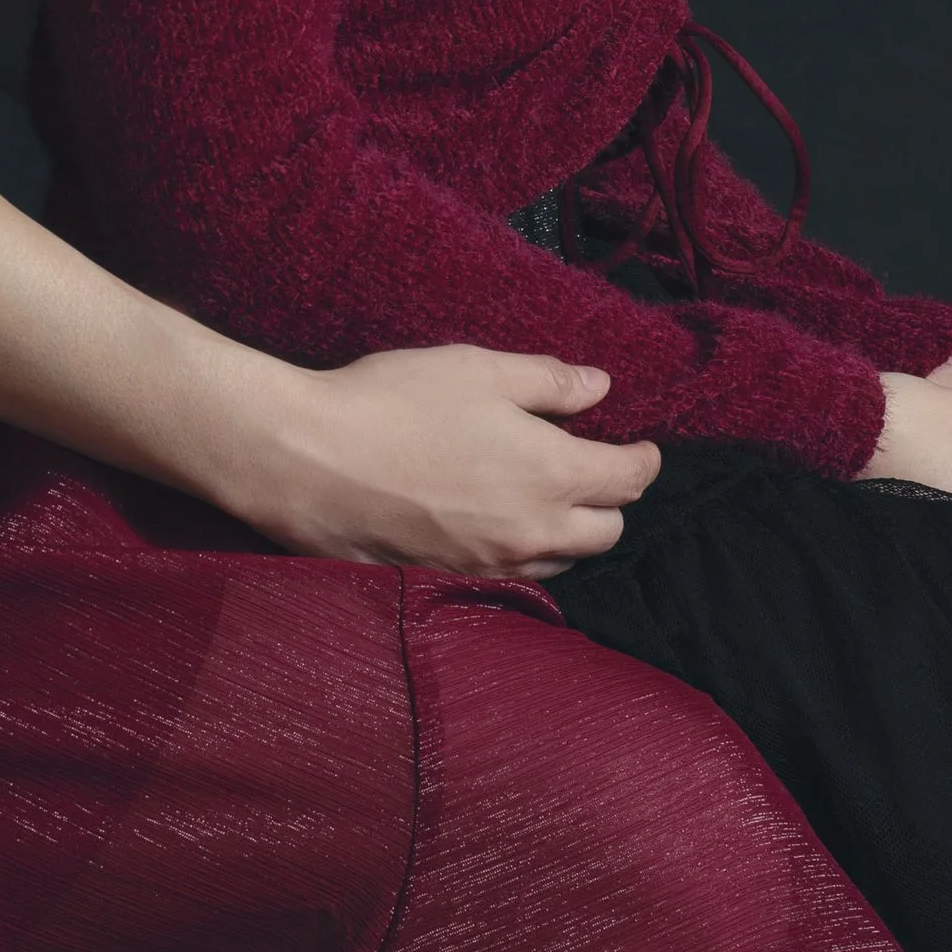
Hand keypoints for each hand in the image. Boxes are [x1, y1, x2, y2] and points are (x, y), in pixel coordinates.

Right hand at [252, 346, 660, 578]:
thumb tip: (599, 387)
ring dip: (568, 532)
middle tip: (592, 468)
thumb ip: (547, 381)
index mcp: (551, 474)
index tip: (641, 446)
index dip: (643, 459)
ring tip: (544, 496)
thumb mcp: (476, 370)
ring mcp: (491, 564)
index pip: (629, 480)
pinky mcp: (451, 582)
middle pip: (606, 532)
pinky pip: (513, 577)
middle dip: (610, 500)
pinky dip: (523, 553)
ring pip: (561, 561)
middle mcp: (533, 531)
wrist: (307, 461)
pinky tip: (497, 524)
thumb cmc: (393, 403)